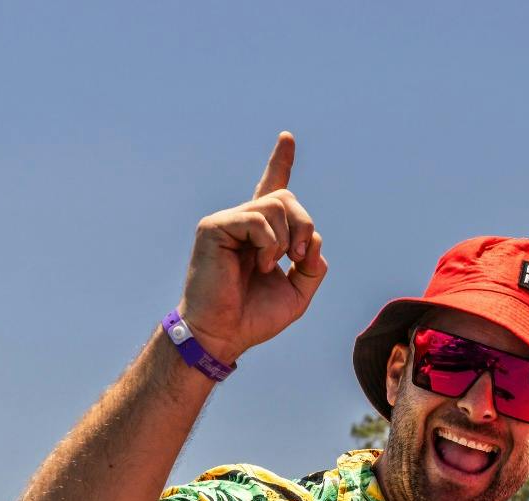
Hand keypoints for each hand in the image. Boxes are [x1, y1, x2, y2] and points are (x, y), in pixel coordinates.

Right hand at [177, 131, 328, 363]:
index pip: (272, 190)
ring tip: (272, 266)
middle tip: (300, 258)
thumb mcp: (297, 293)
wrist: (225, 334)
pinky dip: (269, 244)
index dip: (280, 164)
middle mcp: (242, 221)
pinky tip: (260, 264)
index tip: (287, 138)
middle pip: (287, 197)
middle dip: (306, 226)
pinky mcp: (214, 226)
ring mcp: (226, 221)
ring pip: (276, 205)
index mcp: (260, 233)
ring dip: (288, 240)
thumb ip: (312, 266)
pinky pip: (258, 219)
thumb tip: (314, 243)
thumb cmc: (254, 316)